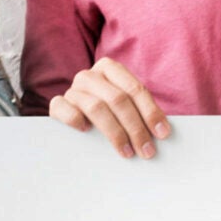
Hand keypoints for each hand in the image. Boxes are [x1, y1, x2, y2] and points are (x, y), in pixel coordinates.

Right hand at [49, 57, 168, 159]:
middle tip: (147, 150)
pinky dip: (76, 120)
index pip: (135, 89)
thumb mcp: (126, 107)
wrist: (76, 115)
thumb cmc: (110, 112)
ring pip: (96, 108)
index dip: (150, 112)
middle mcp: (89, 76)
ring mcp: (72, 89)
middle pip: (118, 100)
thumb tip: (162, 133)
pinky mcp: (57, 104)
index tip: (162, 134)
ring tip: (127, 152)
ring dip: (115, 133)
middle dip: (136, 128)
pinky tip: (87, 131)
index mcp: (110, 69)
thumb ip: (140, 113)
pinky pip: (64, 109)